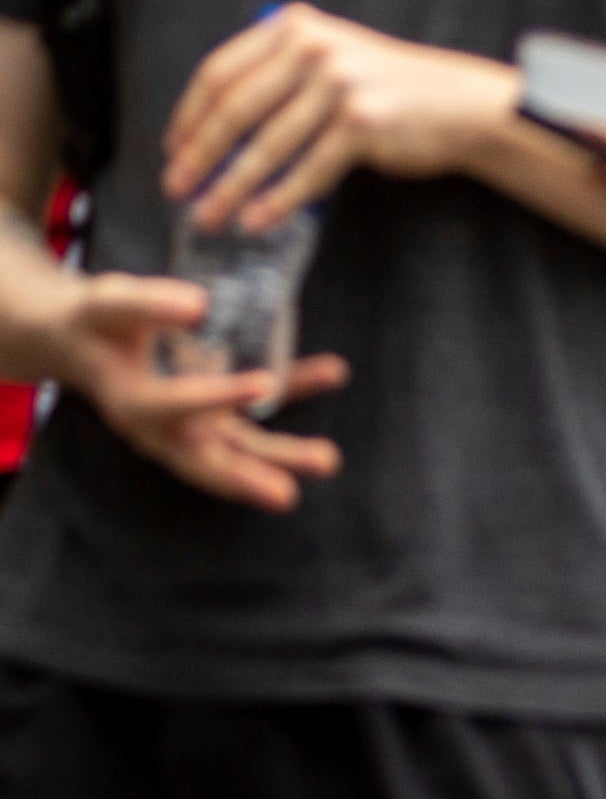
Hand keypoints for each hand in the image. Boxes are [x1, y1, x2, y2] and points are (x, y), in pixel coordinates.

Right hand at [53, 277, 346, 511]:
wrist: (80, 339)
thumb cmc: (95, 321)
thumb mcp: (110, 304)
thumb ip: (149, 303)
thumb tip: (201, 304)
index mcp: (131, 402)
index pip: (176, 406)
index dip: (218, 396)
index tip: (262, 383)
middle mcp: (160, 427)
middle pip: (203, 459)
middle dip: (244, 477)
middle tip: (286, 495)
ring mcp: (188, 426)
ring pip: (236, 450)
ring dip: (280, 457)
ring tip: (326, 461)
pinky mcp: (209, 415)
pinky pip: (254, 412)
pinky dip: (292, 392)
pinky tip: (332, 372)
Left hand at [165, 4, 518, 231]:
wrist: (461, 104)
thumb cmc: (387, 90)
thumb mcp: (329, 61)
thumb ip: (275, 78)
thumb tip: (209, 137)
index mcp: (294, 27)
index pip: (218, 73)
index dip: (188, 117)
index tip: (172, 150)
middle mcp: (313, 48)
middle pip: (234, 110)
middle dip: (198, 157)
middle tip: (176, 190)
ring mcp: (339, 83)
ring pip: (266, 146)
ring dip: (231, 188)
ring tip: (209, 217)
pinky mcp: (362, 121)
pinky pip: (306, 170)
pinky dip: (278, 201)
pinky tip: (258, 221)